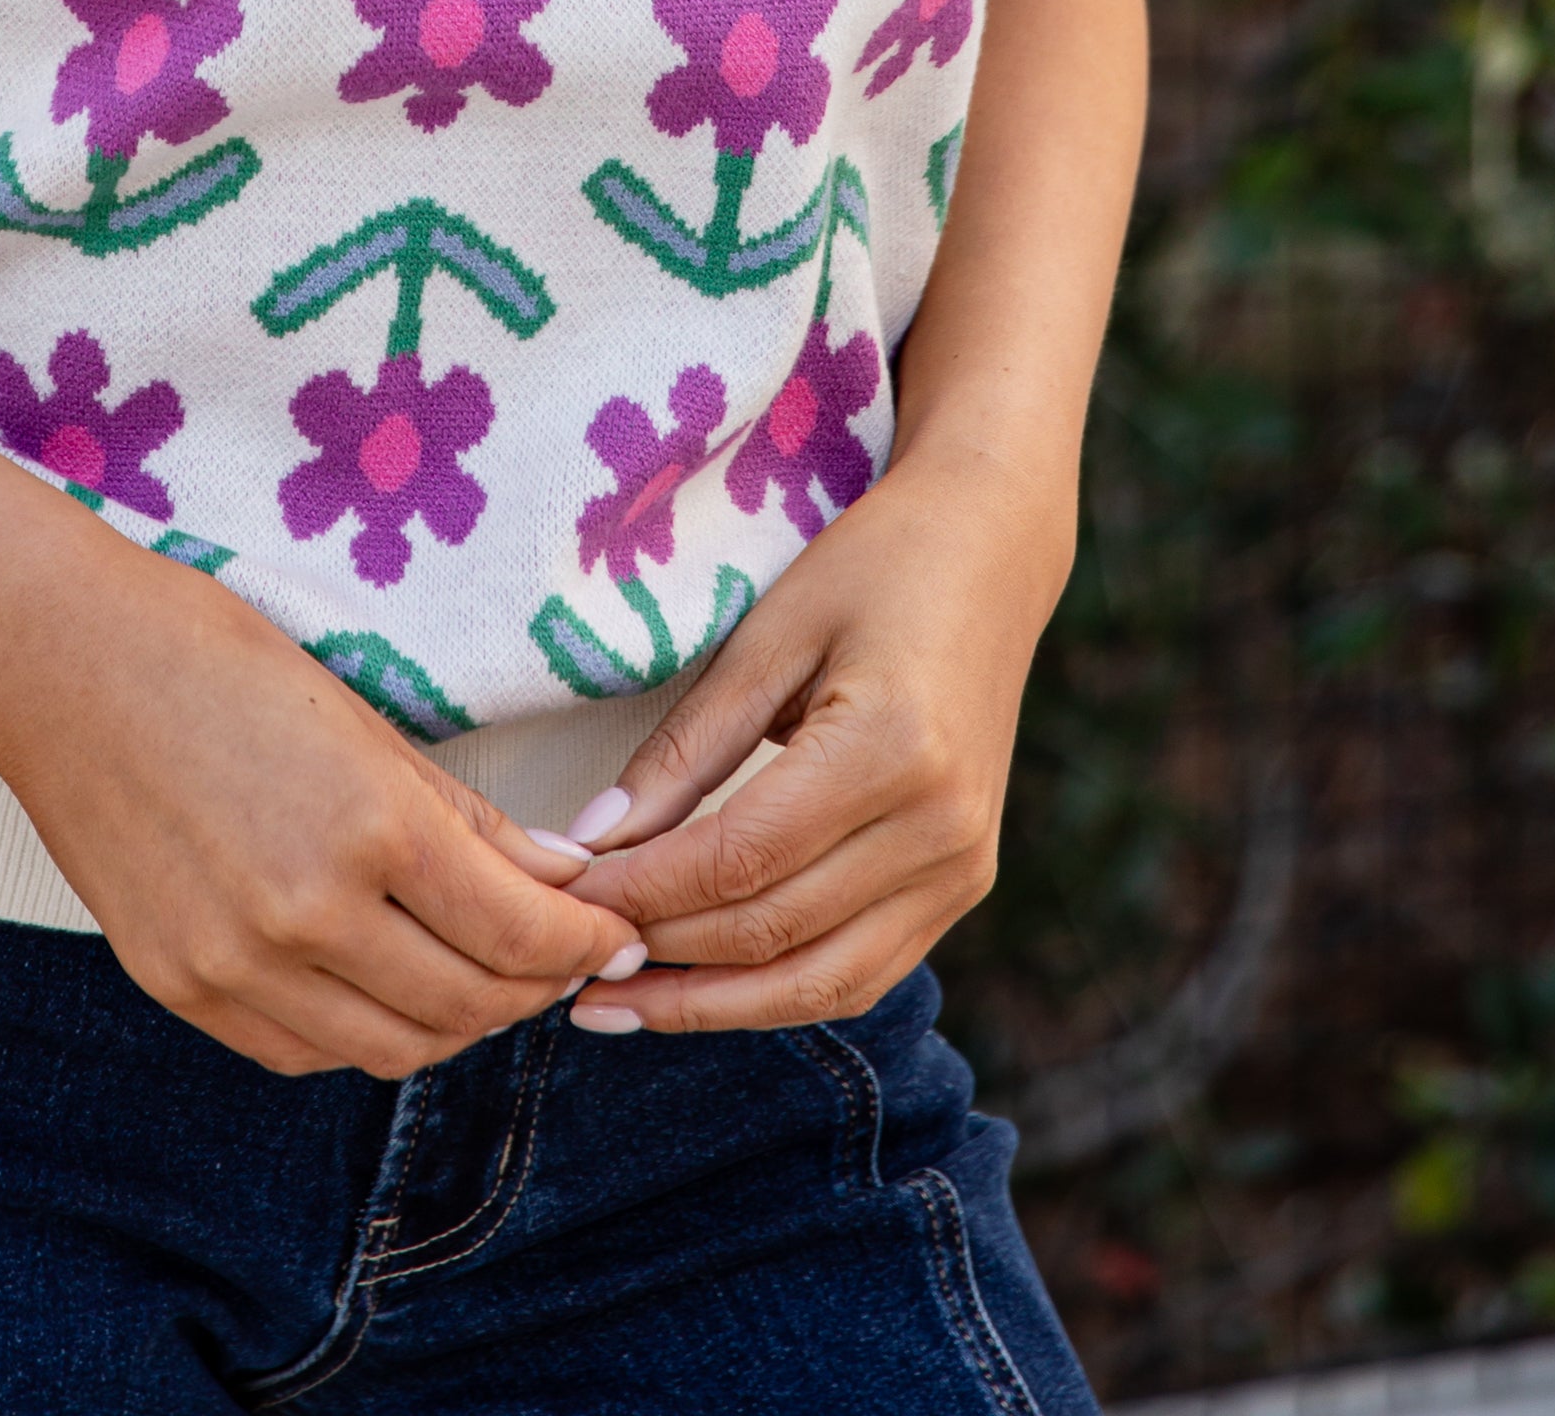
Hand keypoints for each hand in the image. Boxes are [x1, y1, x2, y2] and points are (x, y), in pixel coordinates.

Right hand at [0, 438, 619, 1078]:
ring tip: (476, 971)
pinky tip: (380, 980)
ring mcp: (237, 962)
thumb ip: (464, 816)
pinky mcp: (182, 987)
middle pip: (466, 1004)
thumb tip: (561, 876)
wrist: (54, 662)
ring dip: (455, 1020)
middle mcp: (306, 912)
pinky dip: (363, 1030)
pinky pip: (305, 1049)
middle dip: (531, 987)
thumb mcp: (357, 715)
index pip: (517, 931)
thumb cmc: (206, 653)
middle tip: (557, 954)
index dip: (583, 940)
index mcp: (366, 824)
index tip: (611, 930)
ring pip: (391, 1046)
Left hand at [554, 443, 1073, 1036]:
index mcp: (892, 750)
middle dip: (661, 954)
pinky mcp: (965, 885)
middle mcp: (941, 829)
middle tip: (568, 961)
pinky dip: (777, 991)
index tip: (560, 900)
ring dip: (712, 1003)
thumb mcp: (765, 637)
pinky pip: (862, 971)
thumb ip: (684, 750)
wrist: (993, 549)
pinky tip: (703, 988)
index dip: (641, 893)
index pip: (739, 860)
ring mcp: (964, 868)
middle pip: (773, 929)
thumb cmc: (871, 568)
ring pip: (820, 981)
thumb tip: (593, 843)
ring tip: (617, 1006)